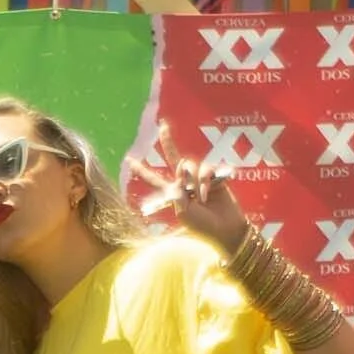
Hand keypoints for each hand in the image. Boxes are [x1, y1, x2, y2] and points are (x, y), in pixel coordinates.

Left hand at [128, 119, 248, 254]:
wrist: (224, 228)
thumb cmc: (202, 225)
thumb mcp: (183, 212)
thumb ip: (178, 189)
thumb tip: (181, 165)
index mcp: (172, 194)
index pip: (154, 180)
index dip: (142, 171)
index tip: (129, 160)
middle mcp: (184, 183)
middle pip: (174, 159)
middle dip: (168, 142)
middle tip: (163, 126)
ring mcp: (199, 178)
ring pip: (191, 166)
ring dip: (194, 181)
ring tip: (200, 199)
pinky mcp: (214, 176)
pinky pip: (206, 169)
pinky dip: (205, 181)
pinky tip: (208, 193)